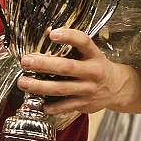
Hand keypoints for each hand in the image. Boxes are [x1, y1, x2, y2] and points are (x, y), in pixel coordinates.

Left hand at [17, 28, 140, 114]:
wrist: (117, 88)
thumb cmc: (98, 67)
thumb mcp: (91, 53)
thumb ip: (73, 46)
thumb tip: (48, 33)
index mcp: (94, 55)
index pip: (83, 42)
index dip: (68, 36)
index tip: (52, 34)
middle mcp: (92, 72)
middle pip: (66, 68)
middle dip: (43, 64)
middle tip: (26, 61)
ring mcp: (88, 90)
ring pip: (61, 89)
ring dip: (39, 86)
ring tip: (23, 82)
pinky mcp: (84, 104)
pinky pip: (64, 106)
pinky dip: (49, 106)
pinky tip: (37, 103)